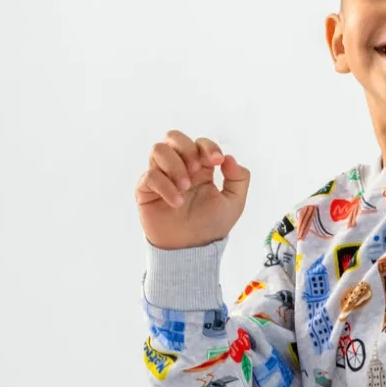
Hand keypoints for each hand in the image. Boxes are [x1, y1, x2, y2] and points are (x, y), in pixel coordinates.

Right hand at [135, 130, 250, 249]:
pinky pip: (150, 175)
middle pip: (174, 137)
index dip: (208, 146)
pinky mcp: (146, 189)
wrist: (191, 249)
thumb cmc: (210, 227)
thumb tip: (229, 158)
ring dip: (175, 165)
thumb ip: (239, 179)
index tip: (217, 162)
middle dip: (187, 148)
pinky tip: (177, 202)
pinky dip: (165, 186)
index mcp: (200, 168)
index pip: (199, 143)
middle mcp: (179, 168)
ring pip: (158, 150)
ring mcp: (161, 176)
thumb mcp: (234, 204)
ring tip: (186, 187)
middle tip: (197, 169)